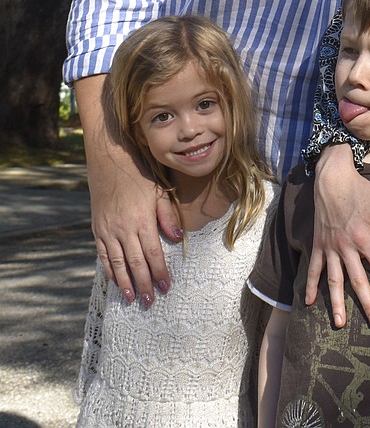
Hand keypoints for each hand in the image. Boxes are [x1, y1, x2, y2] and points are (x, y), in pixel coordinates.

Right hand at [87, 149, 181, 305]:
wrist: (110, 162)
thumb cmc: (139, 174)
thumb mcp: (159, 191)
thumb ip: (167, 216)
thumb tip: (177, 238)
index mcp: (141, 219)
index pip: (153, 252)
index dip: (160, 271)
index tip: (167, 287)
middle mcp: (122, 228)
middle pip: (135, 263)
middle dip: (144, 283)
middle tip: (151, 301)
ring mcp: (107, 230)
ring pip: (117, 263)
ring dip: (126, 283)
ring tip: (133, 299)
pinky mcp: (97, 229)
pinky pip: (103, 255)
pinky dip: (110, 271)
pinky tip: (116, 282)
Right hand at [306, 144, 369, 327]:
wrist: (332, 179)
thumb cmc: (362, 190)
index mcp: (363, 236)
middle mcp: (345, 246)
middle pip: (358, 280)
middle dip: (367, 302)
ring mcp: (329, 247)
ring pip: (334, 280)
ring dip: (336, 303)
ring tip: (339, 324)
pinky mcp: (318, 245)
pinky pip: (313, 269)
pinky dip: (310, 286)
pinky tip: (309, 303)